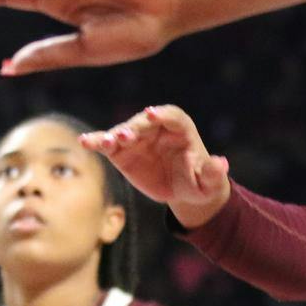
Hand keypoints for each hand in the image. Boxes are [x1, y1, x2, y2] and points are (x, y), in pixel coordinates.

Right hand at [81, 105, 231, 228]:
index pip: (170, 116)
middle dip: (133, 128)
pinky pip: (107, 144)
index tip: (151, 114)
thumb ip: (212, 172)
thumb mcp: (208, 182)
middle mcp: (155, 127)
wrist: (183, 191)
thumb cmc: (199, 182)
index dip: (160, 115)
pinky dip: (96, 141)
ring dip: (113, 136)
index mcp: (180, 127)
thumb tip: (221, 163)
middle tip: (124, 136)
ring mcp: (136, 138)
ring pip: (122, 132)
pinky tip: (84, 142)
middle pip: (142, 123)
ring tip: (105, 143)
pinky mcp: (121, 151)